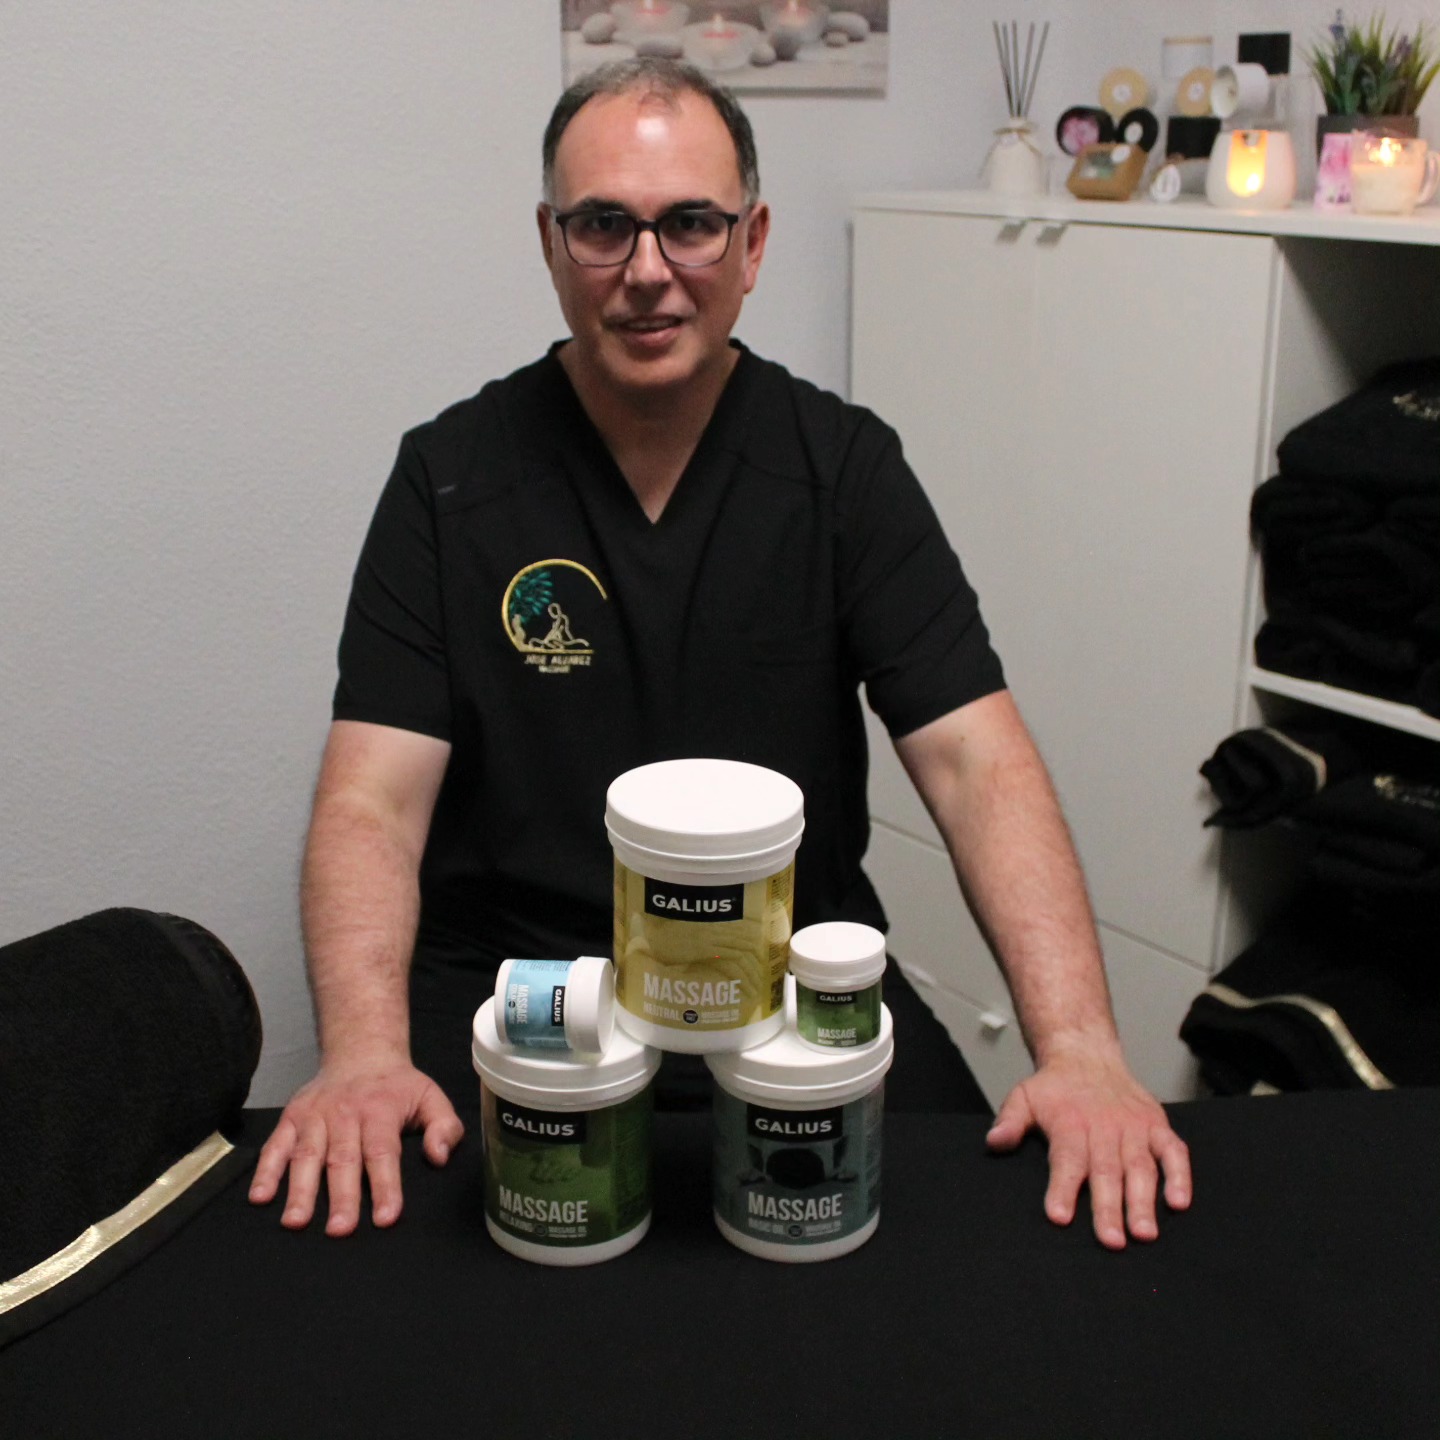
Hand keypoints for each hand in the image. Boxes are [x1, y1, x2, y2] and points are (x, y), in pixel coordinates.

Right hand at [248, 1057, 464, 1235]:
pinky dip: (266, 1171)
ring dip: (300, 1189)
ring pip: (306, 1155)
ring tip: (296, 1222)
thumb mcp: (431, 1097)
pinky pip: (275, 1146)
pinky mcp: (291, 1117)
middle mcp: (344, 1112)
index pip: (382, 1152)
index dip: (385, 1186)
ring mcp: (314, 1115)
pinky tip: (260, 1197)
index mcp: (380, 1109)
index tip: (385, 1218)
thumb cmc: (398, 1086)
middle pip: (342, 1158)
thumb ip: (444, 1127)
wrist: (361, 1052)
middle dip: (341, 1196)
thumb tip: (438, 1157)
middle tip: (340, 1230)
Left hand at [986, 1051, 1190, 1248]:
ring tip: (1144, 1234)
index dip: (1062, 1188)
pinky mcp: (1157, 1126)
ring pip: (1141, 1167)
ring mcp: (1134, 1127)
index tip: (1059, 1217)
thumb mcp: (1024, 1097)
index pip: (1067, 1159)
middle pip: (1106, 1171)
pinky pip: (1173, 1151)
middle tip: (1111, 1241)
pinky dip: (1180, 1176)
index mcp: (1070, 1123)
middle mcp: (1105, 1126)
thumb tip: (994, 1142)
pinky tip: (1179, 1203)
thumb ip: (1010, 1121)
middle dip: (1109, 1208)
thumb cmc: (1055, 1087)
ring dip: (1144, 1201)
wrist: (1087, 1055)